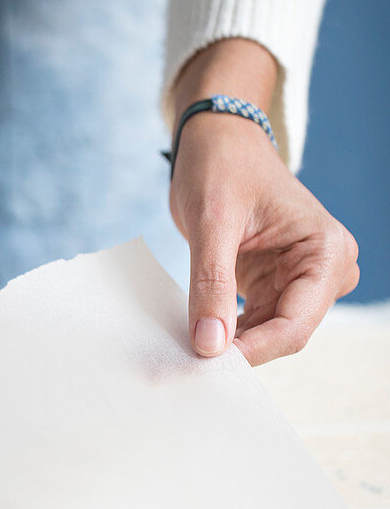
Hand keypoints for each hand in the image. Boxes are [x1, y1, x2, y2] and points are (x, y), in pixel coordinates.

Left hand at [170, 40, 358, 365]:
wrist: (216, 140)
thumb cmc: (221, 165)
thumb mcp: (212, 223)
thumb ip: (212, 285)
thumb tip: (209, 345)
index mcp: (326, 250)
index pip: (295, 323)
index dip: (252, 351)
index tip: (207, 365)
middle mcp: (324, 270)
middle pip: (284, 335)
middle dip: (239, 353)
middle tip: (186, 367)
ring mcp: (300, 281)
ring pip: (266, 336)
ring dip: (228, 347)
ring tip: (182, 354)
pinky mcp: (273, 286)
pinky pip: (251, 325)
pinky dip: (222, 333)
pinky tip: (193, 337)